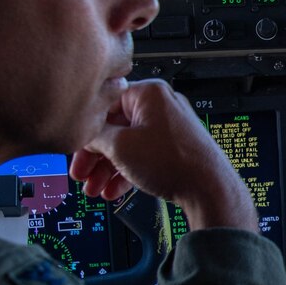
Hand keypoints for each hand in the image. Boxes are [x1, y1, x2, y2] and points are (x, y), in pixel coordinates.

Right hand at [69, 80, 256, 232]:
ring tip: (95, 189)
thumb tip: (84, 134)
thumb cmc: (174, 162)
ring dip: (108, 168)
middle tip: (81, 174)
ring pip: (128, 145)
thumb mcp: (120, 146)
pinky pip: (143, 156)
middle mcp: (161, 106)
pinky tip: (114, 190)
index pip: (105, 105)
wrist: (209, 189)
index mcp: (148, 93)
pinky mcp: (174, 148)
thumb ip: (96, 136)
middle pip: (115, 128)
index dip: (87, 131)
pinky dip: (127, 172)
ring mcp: (169, 128)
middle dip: (95, 156)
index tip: (76, 149)